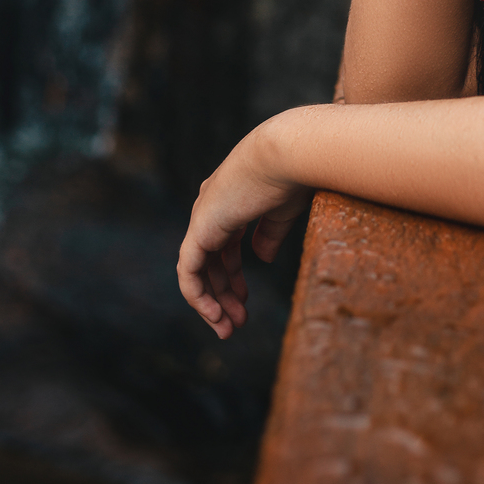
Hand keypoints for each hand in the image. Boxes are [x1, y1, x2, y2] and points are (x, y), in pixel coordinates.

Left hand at [176, 126, 310, 339]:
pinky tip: (215, 315)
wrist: (287, 154)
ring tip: (228, 328)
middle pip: (211, 261)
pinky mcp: (200, 230)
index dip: (233, 275)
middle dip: (223, 294)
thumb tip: (261, 258)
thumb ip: (269, 234)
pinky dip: (198, 296)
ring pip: (198, 270)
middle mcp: (212, 208)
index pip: (224, 245)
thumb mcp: (282, 211)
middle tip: (236, 323)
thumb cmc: (293, 175)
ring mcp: (203, 217)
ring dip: (212, 302)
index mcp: (232, 200)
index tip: (245, 300)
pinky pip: (189, 272)